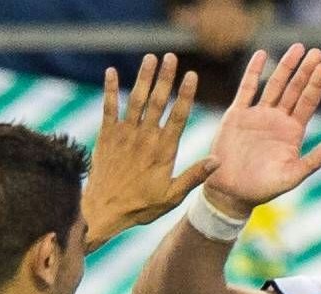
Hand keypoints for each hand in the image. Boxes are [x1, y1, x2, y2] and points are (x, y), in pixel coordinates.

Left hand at [84, 54, 218, 248]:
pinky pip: (108, 108)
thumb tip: (217, 161)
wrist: (103, 210)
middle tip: (171, 56)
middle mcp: (145, 138)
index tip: (191, 75)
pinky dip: (110, 89)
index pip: (178, 116)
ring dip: (143, 77)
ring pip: (135, 100)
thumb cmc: (140, 206)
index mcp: (164, 151)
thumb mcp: (172, 196)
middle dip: (165, 77)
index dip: (185, 94)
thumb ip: (193, 176)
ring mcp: (124, 135)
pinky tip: (111, 72)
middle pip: (157, 101)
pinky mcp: (106, 136)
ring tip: (150, 57)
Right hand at [203, 45, 320, 218]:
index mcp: (292, 133)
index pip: (308, 102)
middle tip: (317, 51)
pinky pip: (247, 88)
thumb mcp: (292, 177)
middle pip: (295, 89)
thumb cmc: (263, 188)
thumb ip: (312, 161)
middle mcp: (277, 120)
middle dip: (305, 70)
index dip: (316, 84)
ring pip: (274, 84)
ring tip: (298, 48)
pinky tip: (261, 54)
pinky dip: (254, 71)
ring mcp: (258, 115)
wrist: (231, 192)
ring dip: (285, 66)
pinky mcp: (238, 115)